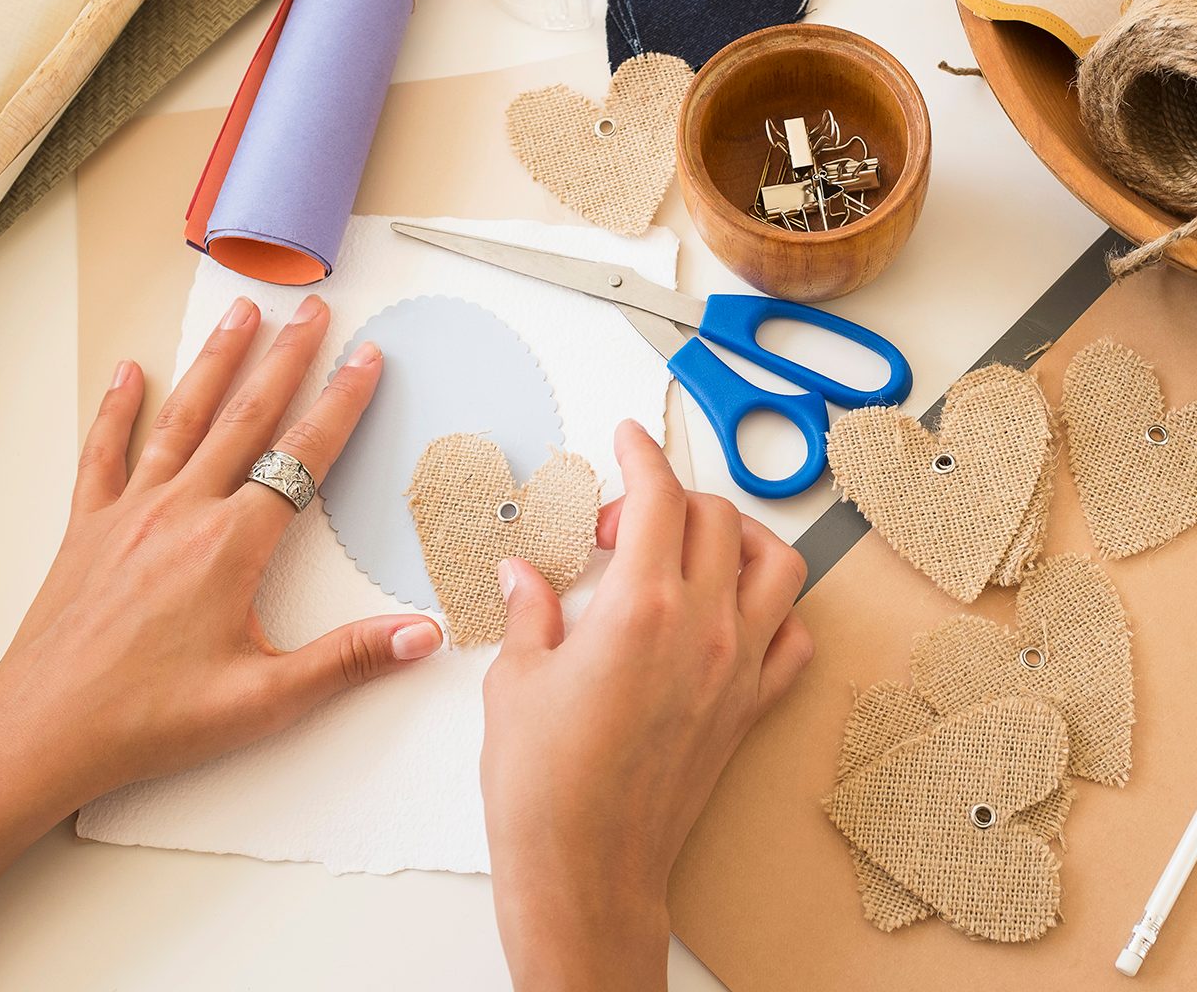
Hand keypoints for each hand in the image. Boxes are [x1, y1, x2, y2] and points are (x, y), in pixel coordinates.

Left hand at [0, 295, 442, 875]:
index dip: (342, 403)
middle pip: (247, 416)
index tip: (365, 360)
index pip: (303, 455)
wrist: (41, 734)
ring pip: (184, 418)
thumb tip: (420, 635)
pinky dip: (118, 409)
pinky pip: (105, 453)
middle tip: (312, 313)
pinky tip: (130, 373)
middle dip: (287, 358)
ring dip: (217, 362)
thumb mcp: (264, 699)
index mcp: (231, 545)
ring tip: (241, 315)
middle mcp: (182, 512)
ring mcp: (130, 513)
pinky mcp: (88, 528)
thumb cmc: (147, 719)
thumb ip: (348, 660)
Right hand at [481, 420, 812, 990]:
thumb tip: (523, 577)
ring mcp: (736, 668)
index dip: (642, 455)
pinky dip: (775, 609)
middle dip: (668, 496)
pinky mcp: (749, 709)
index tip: (629, 439)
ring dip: (739, 536)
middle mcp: (702, 629)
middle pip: (714, 518)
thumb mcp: (516, 679)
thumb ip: (529, 611)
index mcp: (640, 608)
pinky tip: (734, 612)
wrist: (585, 870)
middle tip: (618, 521)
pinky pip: (793, 638)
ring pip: (776, 565)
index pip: (657, 497)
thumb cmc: (546, 786)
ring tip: (694, 545)